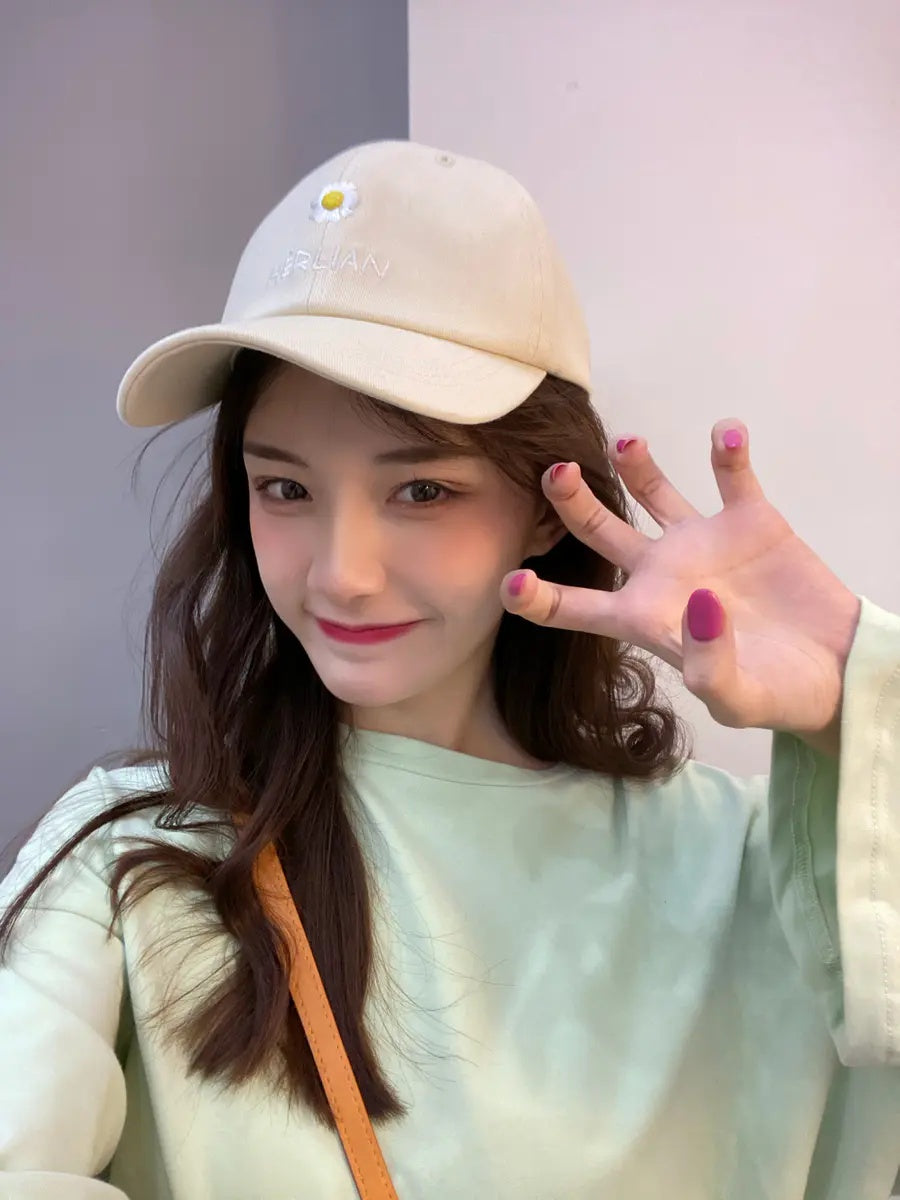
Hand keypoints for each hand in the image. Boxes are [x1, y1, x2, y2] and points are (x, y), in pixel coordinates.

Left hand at [501, 419, 861, 742]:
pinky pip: (732, 476)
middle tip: (555, 472)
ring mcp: (704, 543)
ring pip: (654, 492)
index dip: (539, 598)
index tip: (510, 583)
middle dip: (571, 501)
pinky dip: (727, 452)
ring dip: (636, 464)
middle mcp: (663, 574)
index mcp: (644, 619)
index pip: (576, 608)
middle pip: (600, 530)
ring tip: (627, 443)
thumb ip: (710, 664)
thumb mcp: (739, 700)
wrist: (838, 673)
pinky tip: (726, 434)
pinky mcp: (750, 521)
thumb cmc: (780, 696)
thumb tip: (700, 604)